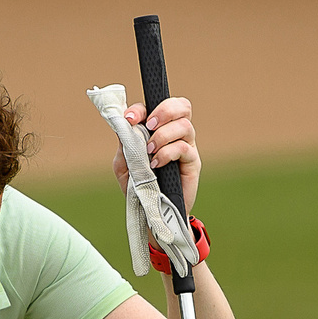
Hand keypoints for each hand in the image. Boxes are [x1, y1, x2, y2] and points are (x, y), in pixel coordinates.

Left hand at [112, 95, 201, 210]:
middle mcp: (174, 133)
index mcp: (157, 129)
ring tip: (150, 150)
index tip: (129, 119)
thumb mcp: (124, 165)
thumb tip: (125, 126)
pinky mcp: (193, 163)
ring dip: (164, 135)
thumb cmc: (138, 186)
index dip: (143, 108)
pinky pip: (185, 148)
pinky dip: (168, 152)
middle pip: (182, 106)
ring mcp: (186, 146)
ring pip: (185, 125)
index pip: (157, 106)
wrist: (150, 212)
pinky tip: (156, 164)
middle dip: (165, 110)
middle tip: (150, 125)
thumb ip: (125, 144)